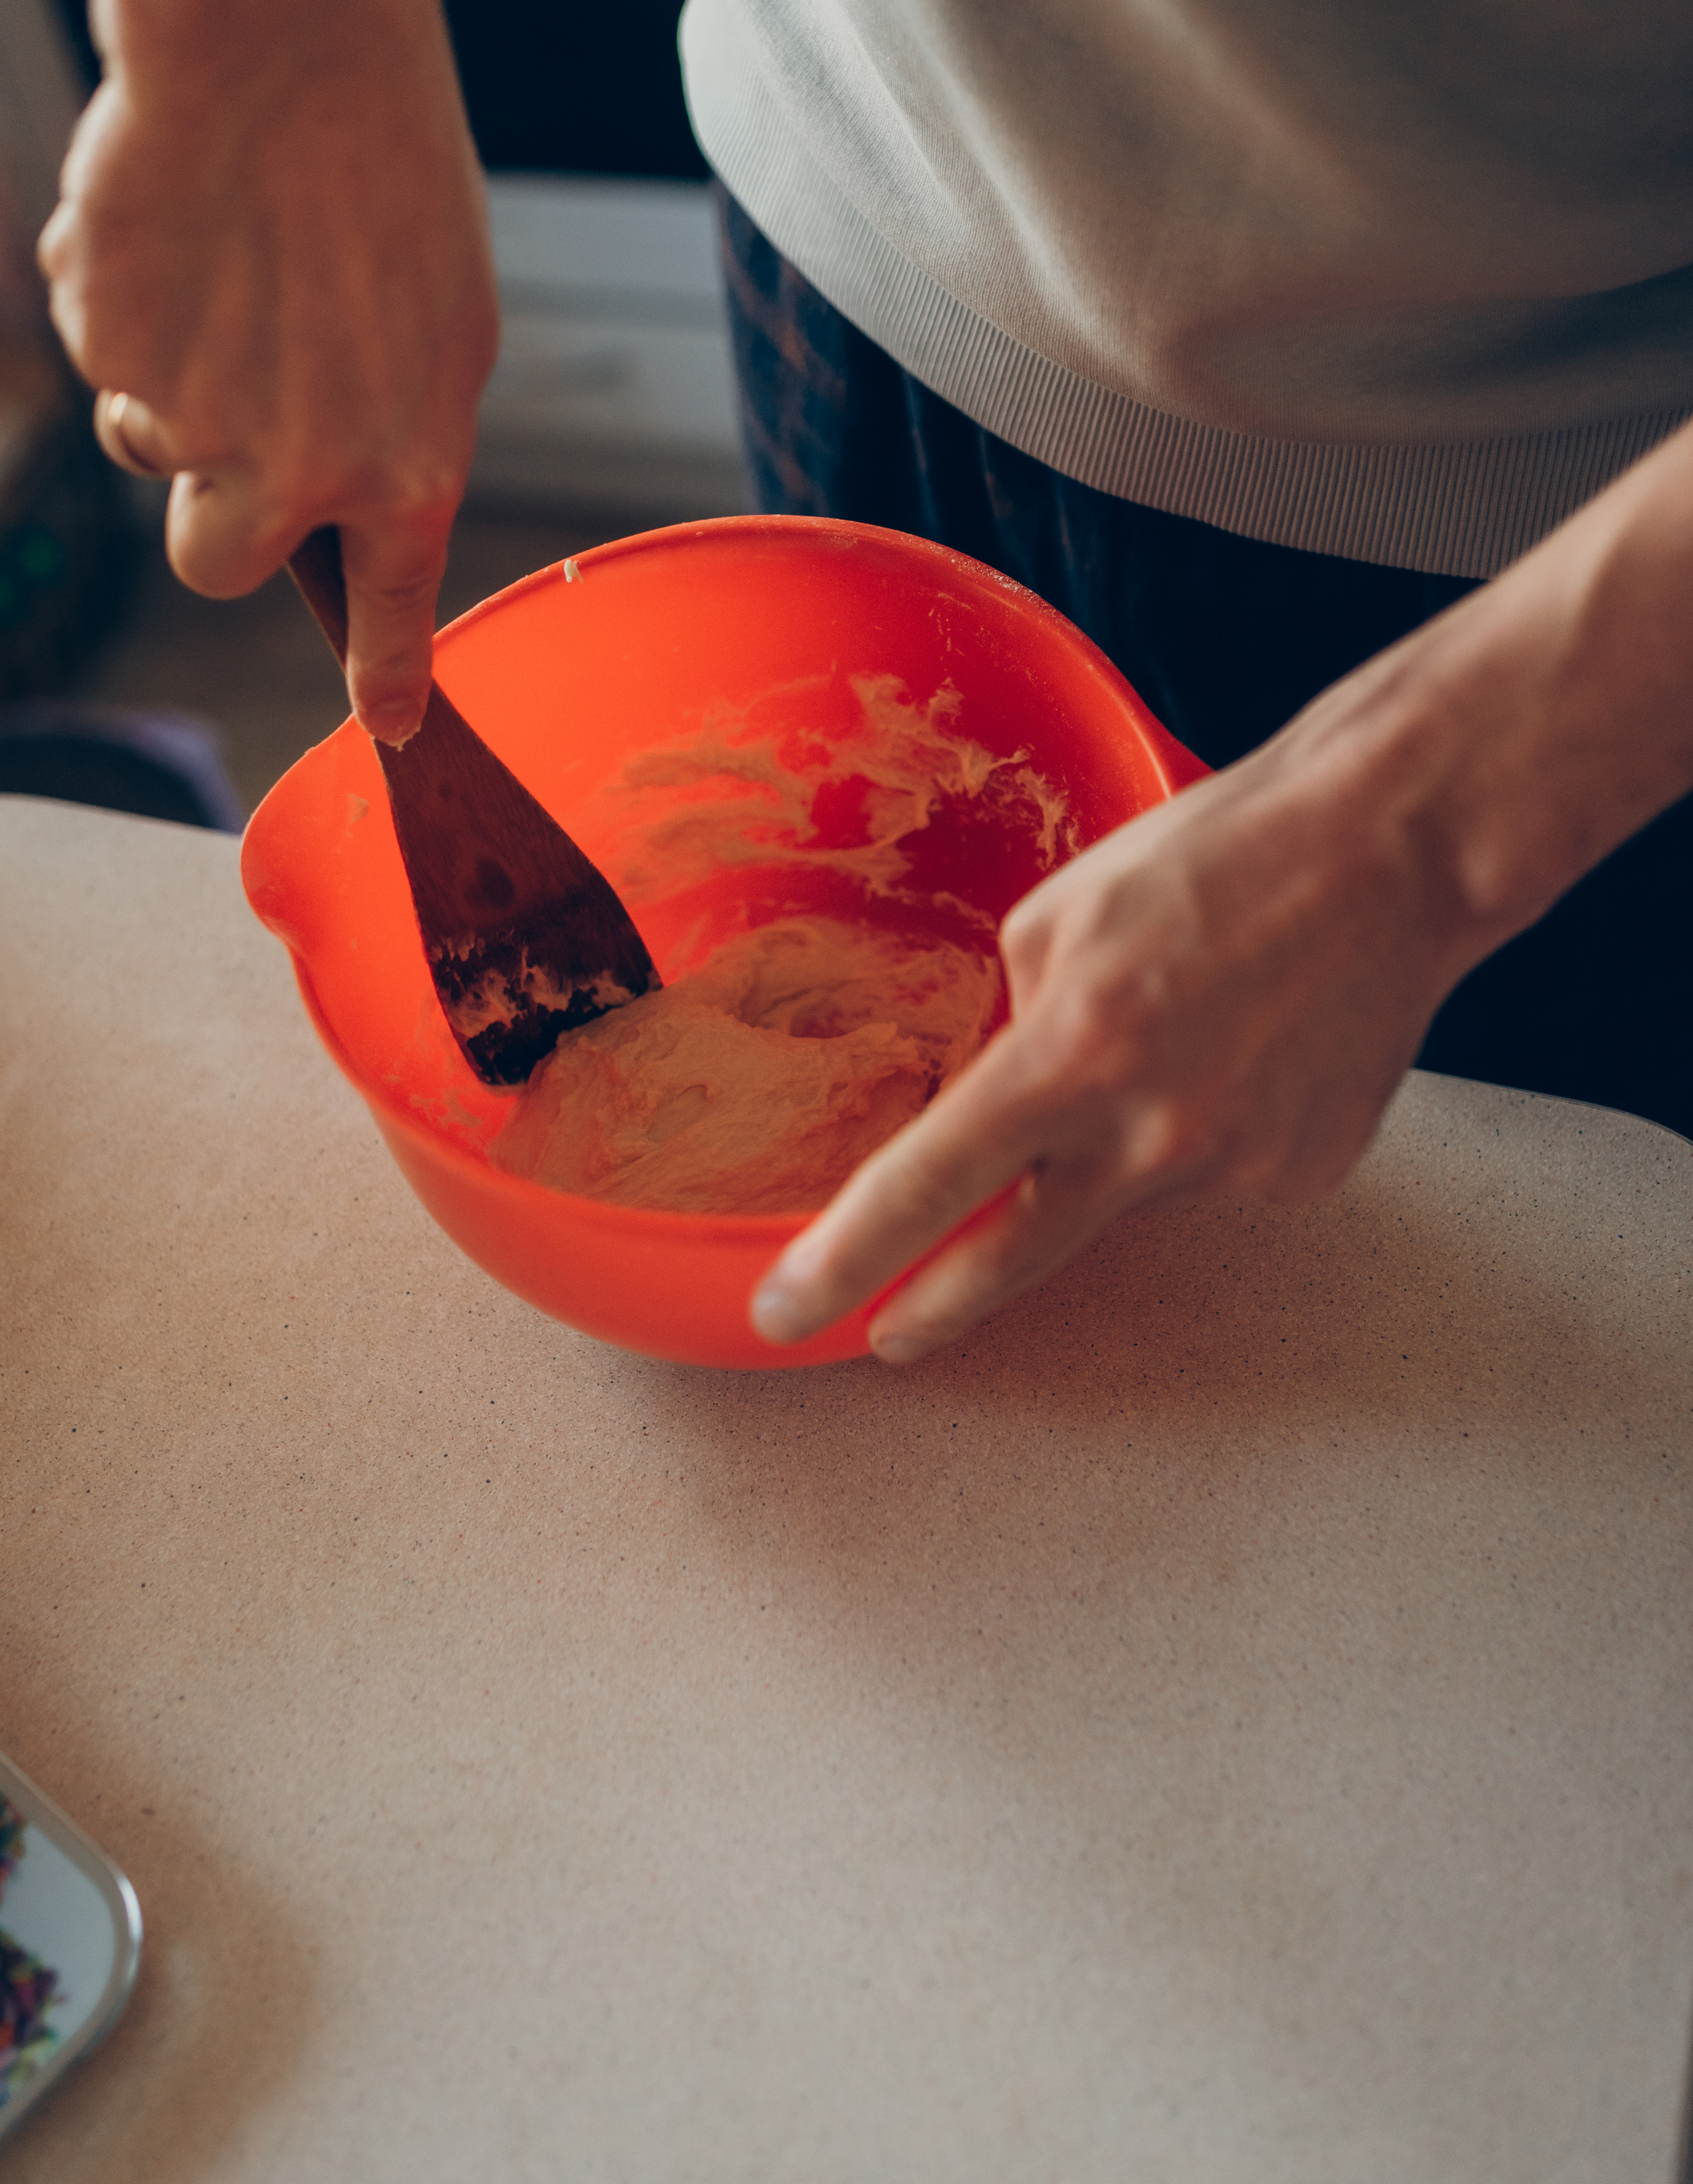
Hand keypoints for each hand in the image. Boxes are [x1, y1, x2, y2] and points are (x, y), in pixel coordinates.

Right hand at [0, 0, 500, 744]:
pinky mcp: (110, 353)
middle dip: (208, 504)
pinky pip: (99, 353)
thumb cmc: (382, 166)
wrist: (283, 33)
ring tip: (217, 264)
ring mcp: (196, 420)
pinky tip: (169, 214)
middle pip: (217, 564)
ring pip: (147, 449)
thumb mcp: (439, 321)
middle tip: (225, 415)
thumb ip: (391, 433)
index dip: (387, 678)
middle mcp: (300, 470)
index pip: (392, 612)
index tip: (394, 728)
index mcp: (406, 465)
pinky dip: (122, 297)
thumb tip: (329, 510)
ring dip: (165, 382)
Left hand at [750, 680, 1488, 1363]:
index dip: (843, 1261)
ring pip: (1125, 1198)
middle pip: (1010, 1260)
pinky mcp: (1300, 1177)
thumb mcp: (1062, 918)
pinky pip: (1212, 1179)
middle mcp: (1151, 1131)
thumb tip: (989, 1095)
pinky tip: (1243, 1057)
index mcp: (1070, 1051)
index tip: (785, 1311)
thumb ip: (1014, 1024)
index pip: (924, 1187)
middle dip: (935, 1307)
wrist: (1397, 853)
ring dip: (1115, 1152)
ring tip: (1178, 1041)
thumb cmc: (1222, 854)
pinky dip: (1203, 1134)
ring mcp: (1235, 1166)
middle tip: (890, 1331)